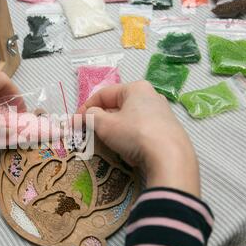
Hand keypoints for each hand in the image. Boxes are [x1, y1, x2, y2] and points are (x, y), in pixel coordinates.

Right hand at [78, 81, 199, 196]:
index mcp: (135, 88)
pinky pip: (141, 131)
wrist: (170, 157)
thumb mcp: (105, 125)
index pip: (103, 94)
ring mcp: (162, 114)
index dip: (86, 107)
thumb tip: (85, 116)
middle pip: (117, 106)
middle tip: (89, 132)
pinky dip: (130, 138)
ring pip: (129, 119)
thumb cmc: (134, 134)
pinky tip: (128, 150)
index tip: (75, 121)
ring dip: (115, 129)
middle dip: (101, 119)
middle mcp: (151, 96)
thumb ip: (91, 117)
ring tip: (107, 143)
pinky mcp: (168, 131)